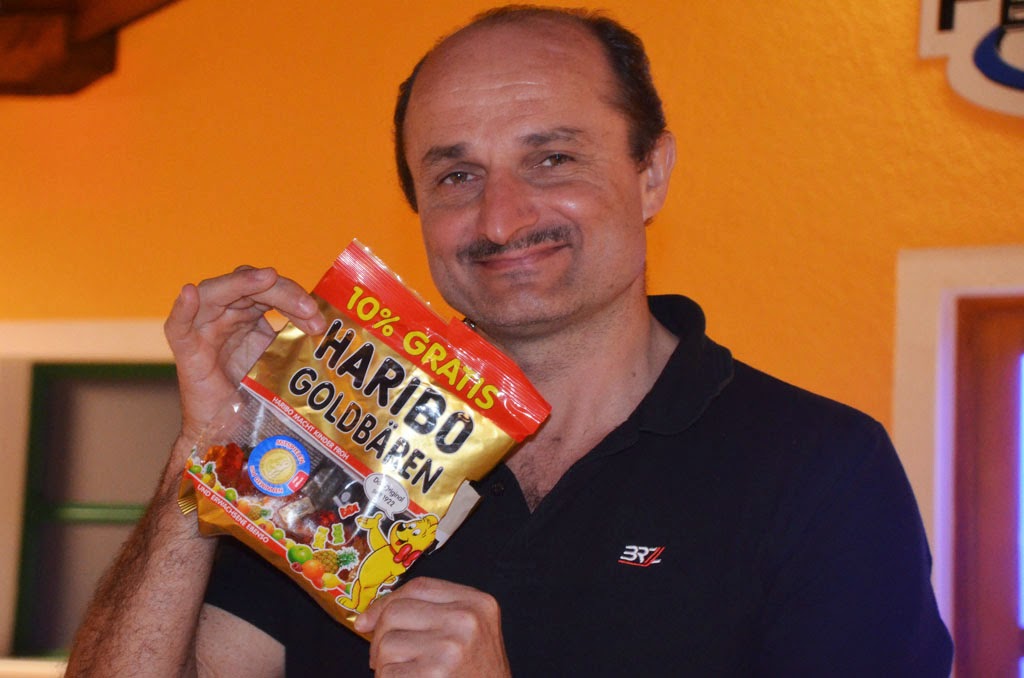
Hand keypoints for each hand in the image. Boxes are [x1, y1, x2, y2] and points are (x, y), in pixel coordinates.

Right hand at [164, 266, 325, 441]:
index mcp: (247, 313)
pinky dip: (182, 309)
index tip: (319, 317)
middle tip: (309, 308)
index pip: (269, 290)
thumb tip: (328, 327)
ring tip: (266, 278)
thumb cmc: (255, 393)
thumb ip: (295, 339)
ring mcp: (203, 330)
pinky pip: (177, 327)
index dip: (295, 297)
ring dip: (243, 284)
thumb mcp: (281, 359)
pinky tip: (189, 293)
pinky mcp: (188, 352)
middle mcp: (224, 315)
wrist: (230, 430)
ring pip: (214, 292)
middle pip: (247, 285)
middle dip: (282, 292)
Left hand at [355, 577, 510, 676]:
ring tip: (407, 674)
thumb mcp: (469, 632)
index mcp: (476, 603)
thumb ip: (431, 614)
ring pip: (387, 644)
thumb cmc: (477, 673)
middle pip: (396, 613)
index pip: (418, 587)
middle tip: (388, 658)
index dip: (385, 602)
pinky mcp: (434, 674)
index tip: (367, 620)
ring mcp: (450, 648)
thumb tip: (367, 619)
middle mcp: (465, 621)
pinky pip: (388, 673)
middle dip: (380, 638)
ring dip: (385, 665)